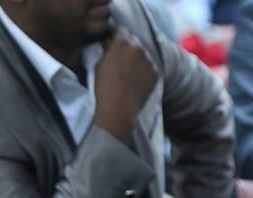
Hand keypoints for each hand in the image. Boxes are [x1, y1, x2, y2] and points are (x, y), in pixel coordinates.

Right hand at [92, 28, 158, 143]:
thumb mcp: (97, 64)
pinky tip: (136, 82)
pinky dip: (144, 72)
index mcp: (122, 42)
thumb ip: (104, 50)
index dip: (115, 38)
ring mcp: (149, 60)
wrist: (116, 111)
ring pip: (143, 54)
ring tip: (129, 74)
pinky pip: (149, 67)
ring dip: (137, 59)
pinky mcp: (156, 73)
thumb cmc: (101, 88)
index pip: (120, 30)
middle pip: (134, 41)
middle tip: (120, 61)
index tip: (111, 45)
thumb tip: (107, 45)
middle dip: (128, 48)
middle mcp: (139, 47)